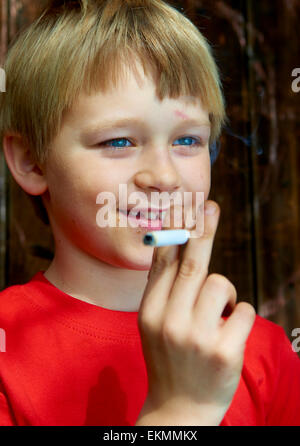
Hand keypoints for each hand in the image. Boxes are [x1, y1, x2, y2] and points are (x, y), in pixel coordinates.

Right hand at [136, 201, 255, 425]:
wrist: (179, 408)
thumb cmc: (168, 356)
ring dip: (225, 293)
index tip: (187, 208)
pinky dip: (240, 314)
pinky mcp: (225, 351)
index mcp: (150, 312)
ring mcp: (197, 338)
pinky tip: (228, 333)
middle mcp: (169, 322)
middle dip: (203, 232)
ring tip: (217, 313)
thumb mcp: (153, 323)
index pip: (164, 263)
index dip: (177, 232)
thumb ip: (162, 288)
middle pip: (192, 265)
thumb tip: (173, 244)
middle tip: (211, 207)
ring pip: (221, 284)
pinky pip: (243, 310)